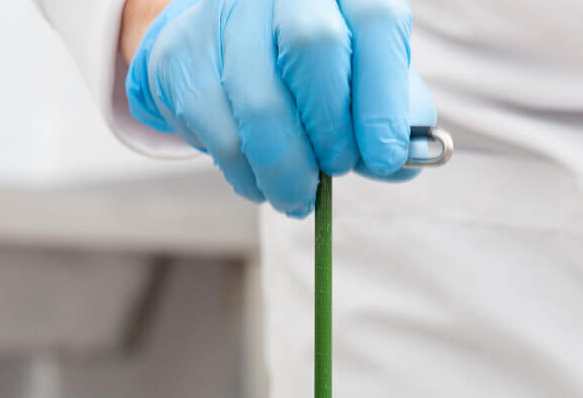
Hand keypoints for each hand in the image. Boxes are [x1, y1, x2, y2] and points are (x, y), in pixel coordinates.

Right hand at [122, 0, 433, 216]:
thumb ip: (390, 115)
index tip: (384, 157)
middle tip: (338, 169)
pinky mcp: (182, 53)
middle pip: (312, 45)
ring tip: (299, 195)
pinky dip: (245, 173)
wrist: (225, 46)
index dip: (384, 96)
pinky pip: (217, 128)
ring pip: (259, 99)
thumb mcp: (362, 79)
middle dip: (330, 128)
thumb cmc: (310, 69)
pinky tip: (260, 183)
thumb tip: (401, 163)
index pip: (375, 20)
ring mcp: (224, 13)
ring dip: (285, 167)